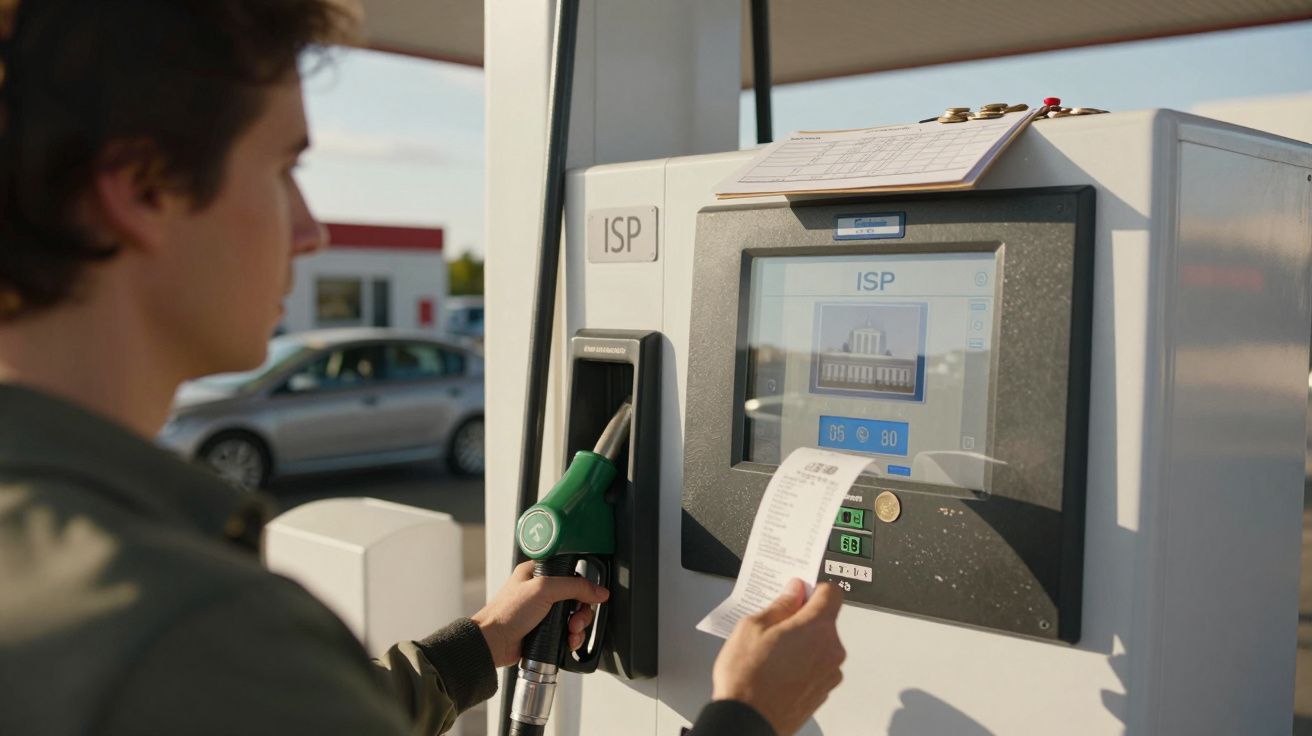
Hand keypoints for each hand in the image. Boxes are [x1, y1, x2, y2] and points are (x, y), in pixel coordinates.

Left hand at [472, 560, 609, 667]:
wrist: (493, 643)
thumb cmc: (506, 613)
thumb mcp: (543, 590)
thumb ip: (574, 587)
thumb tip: (599, 591)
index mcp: (537, 573)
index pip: (571, 573)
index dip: (583, 586)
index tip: (590, 596)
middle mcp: (541, 591)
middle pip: (576, 598)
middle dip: (581, 612)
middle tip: (575, 620)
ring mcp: (543, 612)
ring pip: (573, 617)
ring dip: (578, 627)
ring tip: (571, 633)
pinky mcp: (544, 631)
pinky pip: (566, 633)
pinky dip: (572, 638)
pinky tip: (568, 642)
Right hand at [711, 580, 845, 735]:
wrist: (747, 723)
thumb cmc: (748, 678)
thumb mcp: (753, 627)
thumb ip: (780, 604)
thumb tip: (794, 591)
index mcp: (817, 628)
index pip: (831, 592)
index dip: (812, 588)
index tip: (797, 592)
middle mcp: (831, 651)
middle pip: (825, 621)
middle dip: (802, 618)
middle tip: (774, 626)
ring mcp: (829, 674)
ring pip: (820, 645)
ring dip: (802, 643)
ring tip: (771, 653)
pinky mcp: (822, 692)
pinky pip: (816, 667)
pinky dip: (802, 664)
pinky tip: (777, 670)